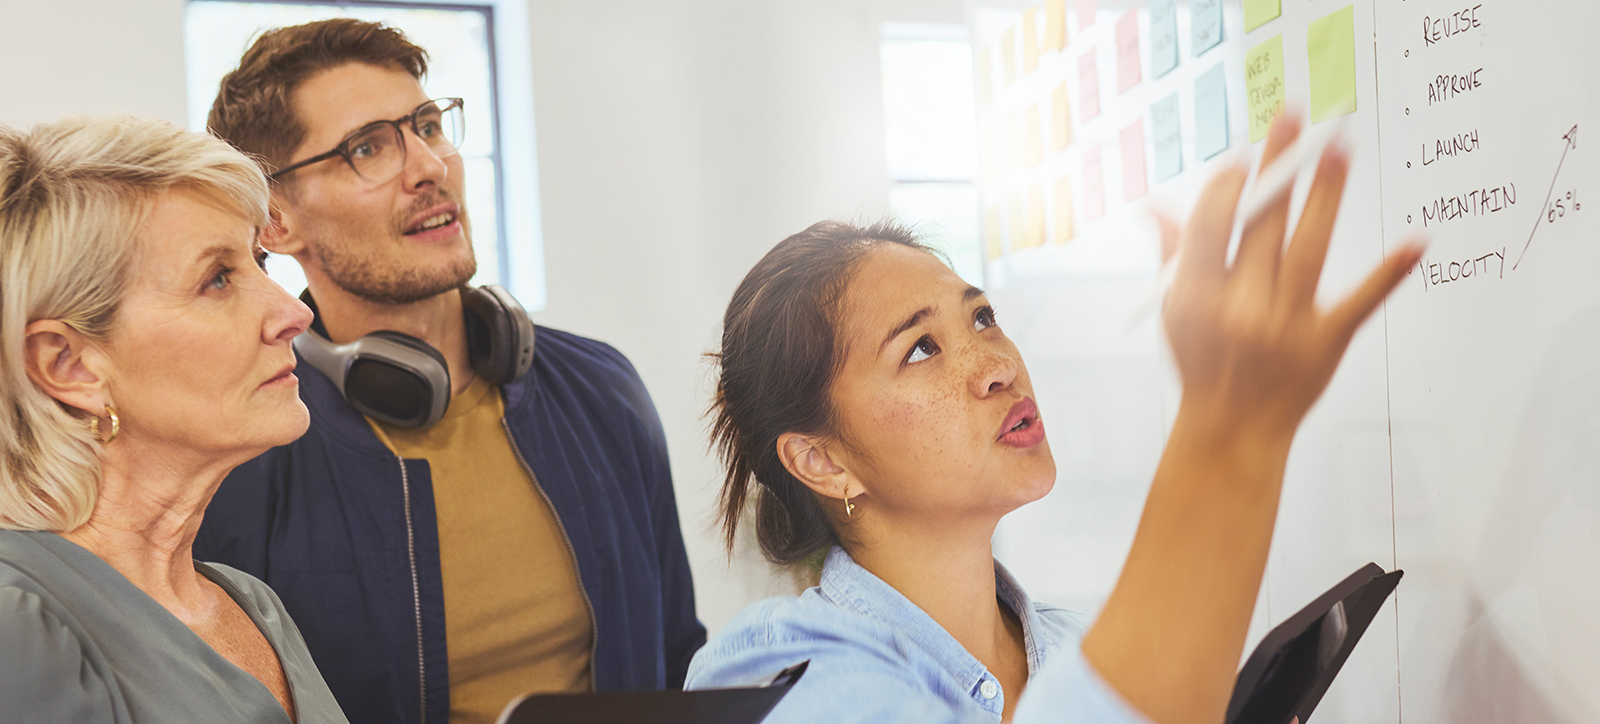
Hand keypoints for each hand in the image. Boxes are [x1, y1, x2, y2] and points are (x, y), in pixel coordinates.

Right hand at [1162, 113, 1424, 441]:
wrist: (1231, 430)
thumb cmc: (1202, 363)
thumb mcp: (1176, 312)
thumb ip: (1175, 256)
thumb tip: (1156, 207)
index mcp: (1197, 297)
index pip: (1211, 227)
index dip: (1227, 186)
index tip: (1243, 156)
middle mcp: (1241, 307)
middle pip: (1262, 225)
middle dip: (1278, 167)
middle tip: (1295, 120)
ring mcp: (1285, 325)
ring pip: (1309, 247)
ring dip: (1325, 195)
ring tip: (1338, 151)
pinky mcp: (1325, 342)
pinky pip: (1359, 303)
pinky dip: (1388, 274)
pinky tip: (1416, 243)